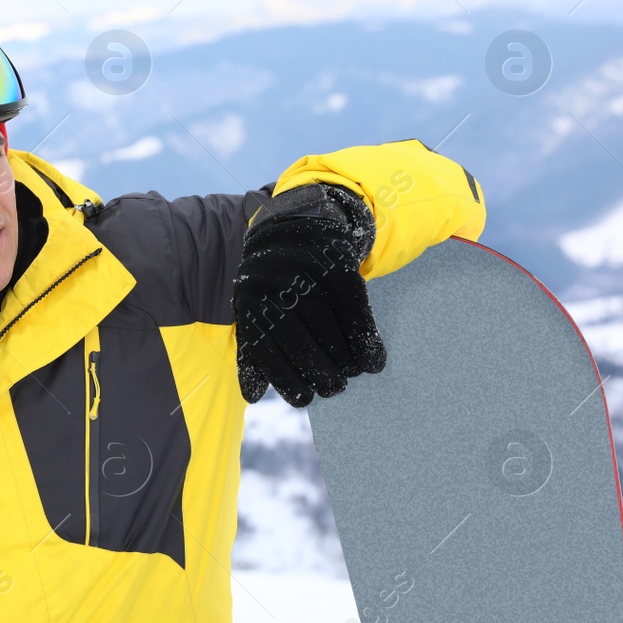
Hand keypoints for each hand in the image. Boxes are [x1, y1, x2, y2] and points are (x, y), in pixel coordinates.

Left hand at [233, 183, 385, 406]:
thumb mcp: (255, 309)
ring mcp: (306, 274)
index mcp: (250, 298)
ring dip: (344, 359)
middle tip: (334, 389)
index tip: (304, 399)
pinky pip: (354, 309)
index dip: (284, 377)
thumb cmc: (276, 281)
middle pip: (297, 338)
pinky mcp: (337, 266)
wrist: (300, 223)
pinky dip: (366, 338)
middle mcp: (274, 285)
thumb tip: (252, 396)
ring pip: (327, 326)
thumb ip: (254, 350)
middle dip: (319, 371)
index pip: (264, 346)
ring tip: (351, 376)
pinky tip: (373, 361)